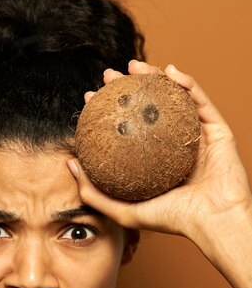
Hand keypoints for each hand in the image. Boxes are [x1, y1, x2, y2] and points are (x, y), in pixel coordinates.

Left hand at [69, 60, 251, 242]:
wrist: (214, 221)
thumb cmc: (172, 220)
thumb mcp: (124, 210)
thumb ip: (94, 192)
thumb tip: (70, 163)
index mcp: (155, 160)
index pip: (128, 128)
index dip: (109, 110)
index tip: (91, 98)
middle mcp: (174, 145)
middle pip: (149, 108)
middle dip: (127, 87)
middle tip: (109, 76)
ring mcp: (197, 136)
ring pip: (174, 98)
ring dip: (154, 76)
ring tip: (133, 65)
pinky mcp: (218, 131)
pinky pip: (200, 100)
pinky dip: (186, 82)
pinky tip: (169, 71)